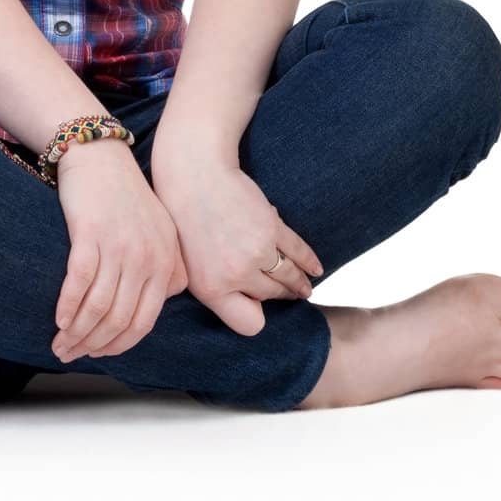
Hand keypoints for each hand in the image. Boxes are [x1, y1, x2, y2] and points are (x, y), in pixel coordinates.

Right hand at [51, 142, 188, 363]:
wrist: (101, 156)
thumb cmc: (126, 196)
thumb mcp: (159, 231)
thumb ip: (167, 268)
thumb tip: (161, 303)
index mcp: (165, 262)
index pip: (144, 321)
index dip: (118, 345)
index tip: (97, 354)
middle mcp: (147, 257)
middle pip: (119, 320)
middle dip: (92, 345)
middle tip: (69, 355)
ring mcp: (120, 246)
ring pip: (98, 307)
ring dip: (76, 332)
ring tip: (59, 343)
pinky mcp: (91, 233)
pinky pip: (79, 282)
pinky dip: (67, 306)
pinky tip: (57, 319)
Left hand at [133, 162, 322, 342]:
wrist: (194, 176)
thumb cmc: (184, 220)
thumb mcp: (187, 265)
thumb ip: (212, 288)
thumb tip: (244, 303)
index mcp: (211, 290)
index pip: (248, 323)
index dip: (257, 318)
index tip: (262, 310)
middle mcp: (235, 277)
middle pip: (270, 296)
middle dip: (280, 296)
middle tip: (291, 296)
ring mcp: (256, 254)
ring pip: (288, 276)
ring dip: (300, 284)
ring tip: (305, 288)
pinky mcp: (272, 229)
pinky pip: (298, 252)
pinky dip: (310, 262)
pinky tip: (316, 269)